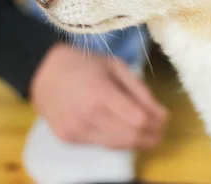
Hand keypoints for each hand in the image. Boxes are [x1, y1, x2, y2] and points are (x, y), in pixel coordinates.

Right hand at [30, 42, 167, 148]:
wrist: (44, 72)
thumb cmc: (85, 64)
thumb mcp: (117, 66)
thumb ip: (139, 89)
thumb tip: (159, 113)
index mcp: (101, 93)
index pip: (138, 119)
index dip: (157, 122)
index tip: (165, 117)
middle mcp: (88, 116)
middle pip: (131, 136)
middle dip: (152, 135)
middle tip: (161, 129)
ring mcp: (76, 130)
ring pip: (117, 145)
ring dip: (138, 142)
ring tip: (149, 133)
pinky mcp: (68, 138)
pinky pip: (101, 145)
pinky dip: (118, 141)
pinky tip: (125, 132)